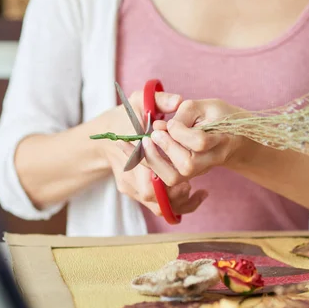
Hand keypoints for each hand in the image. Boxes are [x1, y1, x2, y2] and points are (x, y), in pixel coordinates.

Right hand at [96, 90, 207, 215]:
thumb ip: (160, 100)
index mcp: (129, 157)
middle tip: (191, 185)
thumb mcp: (141, 101)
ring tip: (196, 191)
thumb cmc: (128, 116)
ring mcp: (132, 188)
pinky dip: (179, 205)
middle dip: (175, 194)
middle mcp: (129, 179)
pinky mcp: (139, 193)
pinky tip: (198, 195)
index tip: (186, 178)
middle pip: (152, 197)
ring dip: (179, 202)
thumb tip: (178, 102)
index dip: (168, 181)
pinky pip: (159, 207)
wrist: (110, 134)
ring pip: (157, 206)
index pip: (146, 181)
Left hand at [141, 99, 245, 186]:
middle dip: (167, 147)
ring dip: (156, 160)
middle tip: (155, 133)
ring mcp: (199, 171)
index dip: (180, 131)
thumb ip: (181, 114)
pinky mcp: (188, 175)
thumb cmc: (218, 116)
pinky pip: (168, 180)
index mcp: (220, 140)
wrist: (233, 136)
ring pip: (175, 178)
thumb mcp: (203, 106)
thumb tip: (157, 127)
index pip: (199, 142)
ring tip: (147, 142)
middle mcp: (211, 160)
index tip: (170, 122)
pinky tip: (146, 150)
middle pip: (187, 165)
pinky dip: (154, 165)